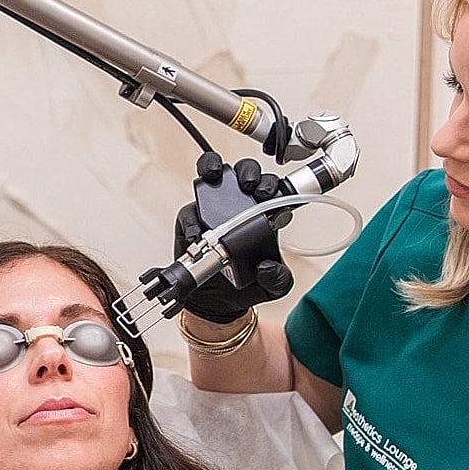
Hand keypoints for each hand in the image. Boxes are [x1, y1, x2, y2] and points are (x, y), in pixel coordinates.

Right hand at [172, 154, 294, 323]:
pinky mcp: (191, 221)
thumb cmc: (247, 284)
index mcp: (263, 213)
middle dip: (247, 172)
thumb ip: (279, 277)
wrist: (217, 301)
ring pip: (212, 175)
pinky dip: (193, 219)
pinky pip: (189, 211)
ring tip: (215, 175)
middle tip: (249, 186)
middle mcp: (238, 206)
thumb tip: (268, 266)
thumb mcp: (273, 285)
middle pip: (243, 173)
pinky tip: (199, 232)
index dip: (269, 184)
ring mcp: (212, 211)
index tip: (268, 192)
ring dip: (213, 168)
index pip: (269, 188)